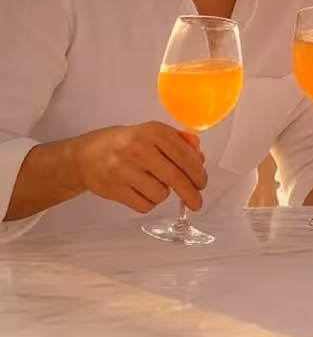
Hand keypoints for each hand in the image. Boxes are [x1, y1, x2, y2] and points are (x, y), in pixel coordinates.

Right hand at [71, 122, 207, 214]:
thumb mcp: (152, 133)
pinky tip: (142, 191)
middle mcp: (138, 148)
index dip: (198, 173)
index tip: (202, 183)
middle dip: (190, 193)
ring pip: (160, 194)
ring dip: (163, 194)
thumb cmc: (125, 143)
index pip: (184, 155)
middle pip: (175, 178)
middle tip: (196, 202)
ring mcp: (124, 169)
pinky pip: (145, 205)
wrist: (87, 155)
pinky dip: (148, 203)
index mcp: (152, 131)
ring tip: (153, 184)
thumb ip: (179, 142)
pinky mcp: (114, 188)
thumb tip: (199, 156)